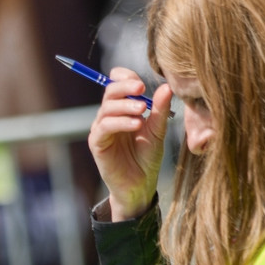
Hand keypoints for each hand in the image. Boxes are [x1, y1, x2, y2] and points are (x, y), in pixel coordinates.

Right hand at [87, 68, 172, 220]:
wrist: (140, 186)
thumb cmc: (146, 158)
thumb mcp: (157, 131)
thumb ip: (159, 110)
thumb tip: (167, 86)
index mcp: (122, 109)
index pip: (117, 83)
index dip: (125, 77)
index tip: (141, 81)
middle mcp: (109, 116)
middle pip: (110, 91)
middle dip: (125, 87)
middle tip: (141, 88)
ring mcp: (101, 129)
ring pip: (107, 107)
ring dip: (125, 106)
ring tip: (142, 111)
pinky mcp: (97, 143)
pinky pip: (105, 126)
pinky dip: (120, 122)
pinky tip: (136, 124)